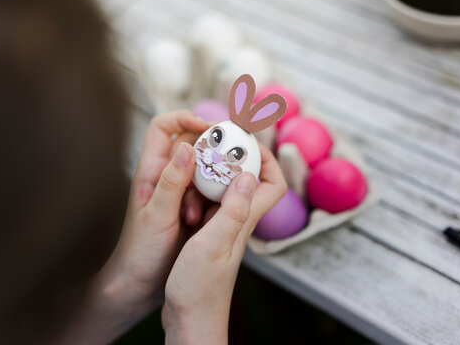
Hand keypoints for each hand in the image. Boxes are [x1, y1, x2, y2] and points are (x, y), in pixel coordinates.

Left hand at [56, 110, 208, 343]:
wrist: (137, 285)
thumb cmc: (139, 252)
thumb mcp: (157, 216)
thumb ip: (172, 182)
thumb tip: (188, 147)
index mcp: (150, 171)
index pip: (163, 126)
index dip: (185, 118)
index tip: (209, 128)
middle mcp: (164, 176)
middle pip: (191, 144)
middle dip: (208, 151)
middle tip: (226, 162)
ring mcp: (177, 192)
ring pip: (203, 169)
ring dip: (210, 182)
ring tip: (200, 210)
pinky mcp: (188, 208)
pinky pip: (208, 191)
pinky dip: (213, 199)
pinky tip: (205, 219)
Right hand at [162, 144, 286, 344]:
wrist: (190, 318)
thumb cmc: (199, 288)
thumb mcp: (213, 244)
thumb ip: (231, 211)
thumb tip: (247, 175)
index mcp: (244, 220)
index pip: (273, 184)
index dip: (267, 159)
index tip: (247, 142)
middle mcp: (238, 221)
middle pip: (252, 180)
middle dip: (240, 156)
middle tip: (220, 140)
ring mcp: (224, 228)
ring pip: (229, 189)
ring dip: (218, 170)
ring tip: (200, 156)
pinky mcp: (208, 235)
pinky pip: (211, 201)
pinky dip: (202, 187)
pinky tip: (185, 185)